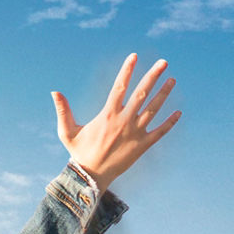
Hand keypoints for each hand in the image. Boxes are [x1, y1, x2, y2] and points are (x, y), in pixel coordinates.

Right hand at [53, 53, 179, 192]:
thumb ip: (63, 110)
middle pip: (141, 94)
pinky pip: (159, 132)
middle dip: (153, 76)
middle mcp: (123, 121)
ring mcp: (135, 134)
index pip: (119, 87)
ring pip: (153, 110)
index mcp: (107, 115)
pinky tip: (178, 113)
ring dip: (164, 94)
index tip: (133, 56)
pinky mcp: (142, 146)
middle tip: (163, 62)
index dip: (126, 70)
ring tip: (173, 80)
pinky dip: (169, 123)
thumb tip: (54, 91)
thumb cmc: (79, 152)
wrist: (91, 177)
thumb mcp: (67, 131)